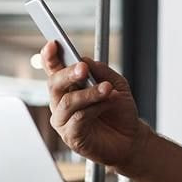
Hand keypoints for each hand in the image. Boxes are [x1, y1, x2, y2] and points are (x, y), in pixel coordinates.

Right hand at [41, 41, 151, 172]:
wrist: (131, 138)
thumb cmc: (119, 111)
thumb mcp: (116, 84)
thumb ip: (100, 71)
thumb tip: (84, 60)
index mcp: (69, 87)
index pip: (54, 70)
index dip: (50, 57)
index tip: (53, 43)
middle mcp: (62, 103)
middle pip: (54, 84)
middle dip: (68, 74)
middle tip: (83, 68)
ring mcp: (64, 121)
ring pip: (67, 102)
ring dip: (88, 93)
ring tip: (107, 88)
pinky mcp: (71, 137)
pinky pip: (78, 119)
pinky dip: (95, 108)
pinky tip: (108, 103)